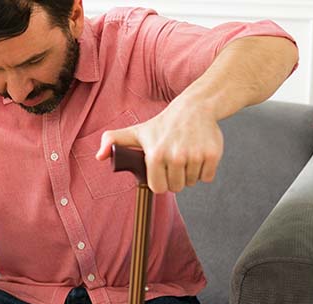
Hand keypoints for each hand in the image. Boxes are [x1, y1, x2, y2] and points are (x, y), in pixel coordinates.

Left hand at [95, 99, 223, 192]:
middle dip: (175, 178)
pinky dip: (205, 170)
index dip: (160, 181)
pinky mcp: (212, 155)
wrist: (194, 107)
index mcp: (155, 155)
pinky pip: (207, 177)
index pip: (158, 188)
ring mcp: (195, 156)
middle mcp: (176, 157)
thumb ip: (113, 142)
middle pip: (176, 187)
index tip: (161, 169)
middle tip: (174, 160)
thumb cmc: (163, 123)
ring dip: (190, 173)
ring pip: (192, 182)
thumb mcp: (136, 132)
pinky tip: (198, 154)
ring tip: (186, 155)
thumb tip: (99, 156)